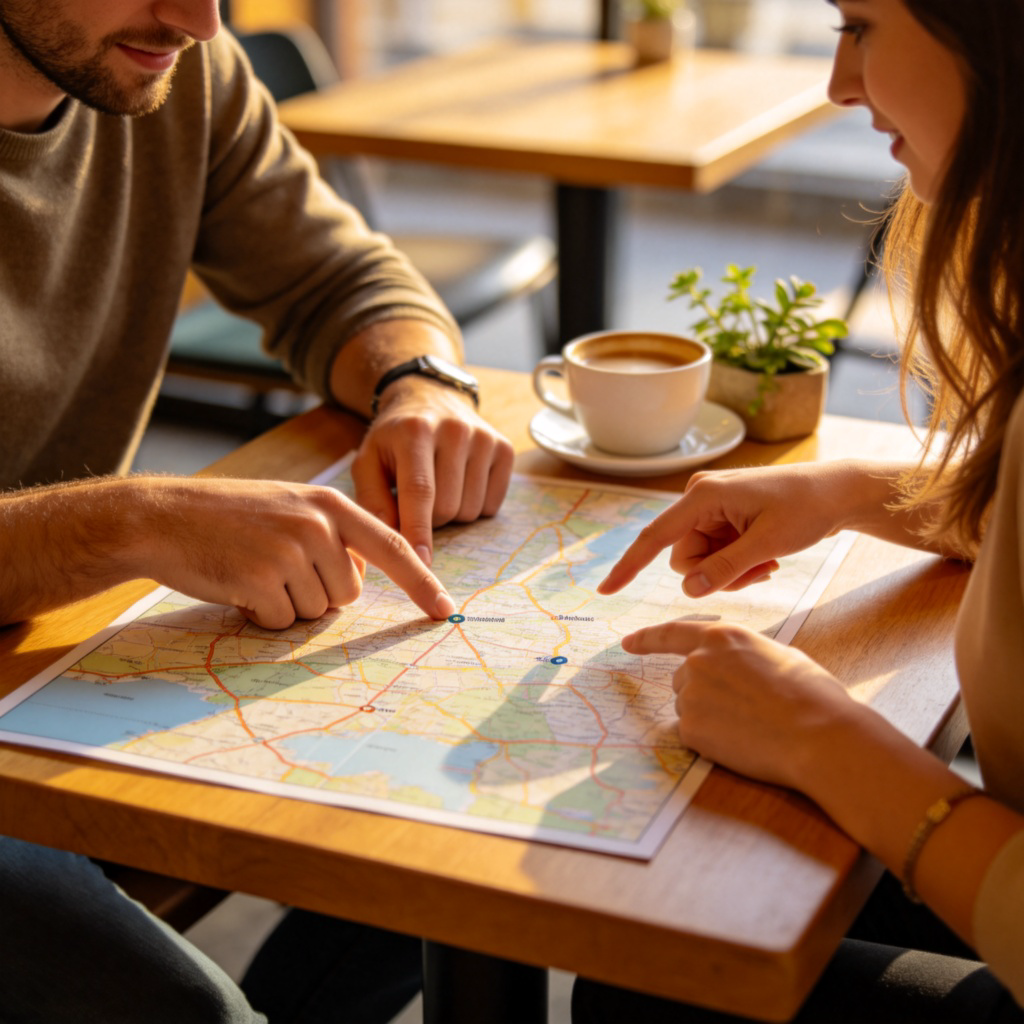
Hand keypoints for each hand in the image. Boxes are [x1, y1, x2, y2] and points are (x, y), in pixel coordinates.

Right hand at [130, 478, 456, 628]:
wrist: (162, 516)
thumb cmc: (228, 515)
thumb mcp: (290, 507)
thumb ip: (332, 535)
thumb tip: (358, 582)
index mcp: (330, 504)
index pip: (393, 548)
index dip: (422, 583)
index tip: (444, 611)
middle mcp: (317, 525)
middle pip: (349, 593)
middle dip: (318, 592)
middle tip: (276, 567)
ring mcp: (289, 552)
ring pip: (315, 610)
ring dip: (286, 603)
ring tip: (253, 569)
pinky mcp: (260, 581)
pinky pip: (280, 621)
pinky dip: (260, 614)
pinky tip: (237, 584)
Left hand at [350, 381, 513, 565]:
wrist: (429, 398)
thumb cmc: (394, 440)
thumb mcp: (368, 461)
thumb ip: (372, 500)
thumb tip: (390, 539)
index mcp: (415, 432)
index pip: (420, 491)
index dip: (419, 530)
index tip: (421, 563)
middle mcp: (455, 430)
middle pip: (448, 508)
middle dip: (430, 520)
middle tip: (417, 502)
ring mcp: (484, 438)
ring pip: (471, 510)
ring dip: (452, 514)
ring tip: (439, 488)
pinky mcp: (504, 449)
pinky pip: (492, 505)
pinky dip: (474, 505)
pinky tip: (461, 483)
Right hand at [599, 464, 852, 597]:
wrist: (836, 493)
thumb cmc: (806, 509)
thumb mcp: (767, 545)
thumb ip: (726, 569)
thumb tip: (690, 590)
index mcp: (703, 495)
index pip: (655, 537)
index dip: (629, 566)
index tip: (605, 590)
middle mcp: (698, 498)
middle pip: (683, 559)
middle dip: (715, 575)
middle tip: (758, 572)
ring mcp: (709, 509)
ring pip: (699, 563)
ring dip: (730, 573)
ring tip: (765, 564)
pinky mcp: (720, 519)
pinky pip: (713, 557)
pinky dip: (736, 565)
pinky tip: (764, 558)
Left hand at [623, 619, 857, 790]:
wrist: (819, 735)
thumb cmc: (811, 695)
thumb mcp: (779, 655)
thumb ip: (744, 655)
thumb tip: (736, 666)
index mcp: (722, 637)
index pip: (672, 633)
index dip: (648, 638)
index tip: (628, 643)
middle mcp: (698, 662)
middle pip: (684, 679)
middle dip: (706, 693)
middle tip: (746, 709)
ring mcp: (690, 695)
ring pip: (690, 708)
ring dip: (711, 717)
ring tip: (752, 725)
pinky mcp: (690, 729)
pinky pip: (695, 734)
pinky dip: (713, 740)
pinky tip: (743, 741)